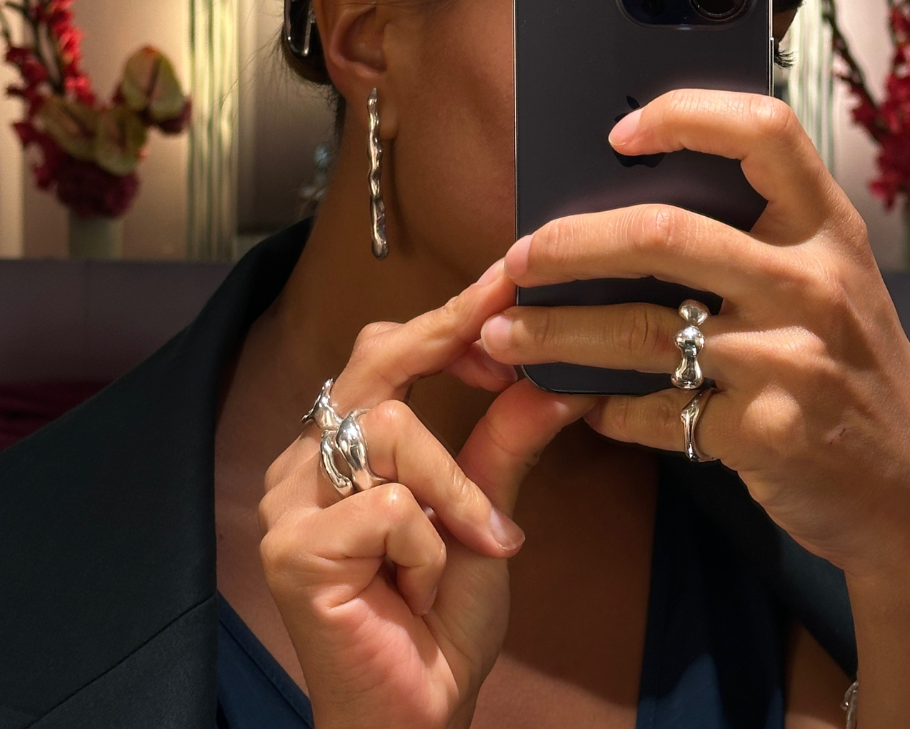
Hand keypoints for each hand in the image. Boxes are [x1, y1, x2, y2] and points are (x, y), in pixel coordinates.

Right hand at [260, 267, 590, 728]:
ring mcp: (291, 503)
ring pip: (391, 430)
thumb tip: (558, 376)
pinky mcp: (292, 549)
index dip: (448, 317)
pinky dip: (430, 543)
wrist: (418, 712)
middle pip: (377, 362)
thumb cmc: (443, 614)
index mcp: (344, 444)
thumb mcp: (485, 512)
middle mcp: (307, 460)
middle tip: (509, 354)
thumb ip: (506, 442)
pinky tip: (420, 585)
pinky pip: (387, 506)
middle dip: (448, 343)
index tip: (505, 284)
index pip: (390, 353)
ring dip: (455, 490)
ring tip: (479, 542)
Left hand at [478, 89, 909, 581]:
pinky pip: (656, 411)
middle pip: (664, 235)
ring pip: (639, 330)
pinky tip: (588, 406)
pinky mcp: (765, 432)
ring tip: (504, 338)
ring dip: (556, 335)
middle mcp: (812, 283)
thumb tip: (625, 224)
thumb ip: (758, 248)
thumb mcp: (831, 289)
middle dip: (570, 244)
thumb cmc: (855, 374)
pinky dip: (609, 409)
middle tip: (519, 259)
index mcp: (828, 231)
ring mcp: (790, 360)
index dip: (685, 115)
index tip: (619, 135)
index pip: (764, 132)